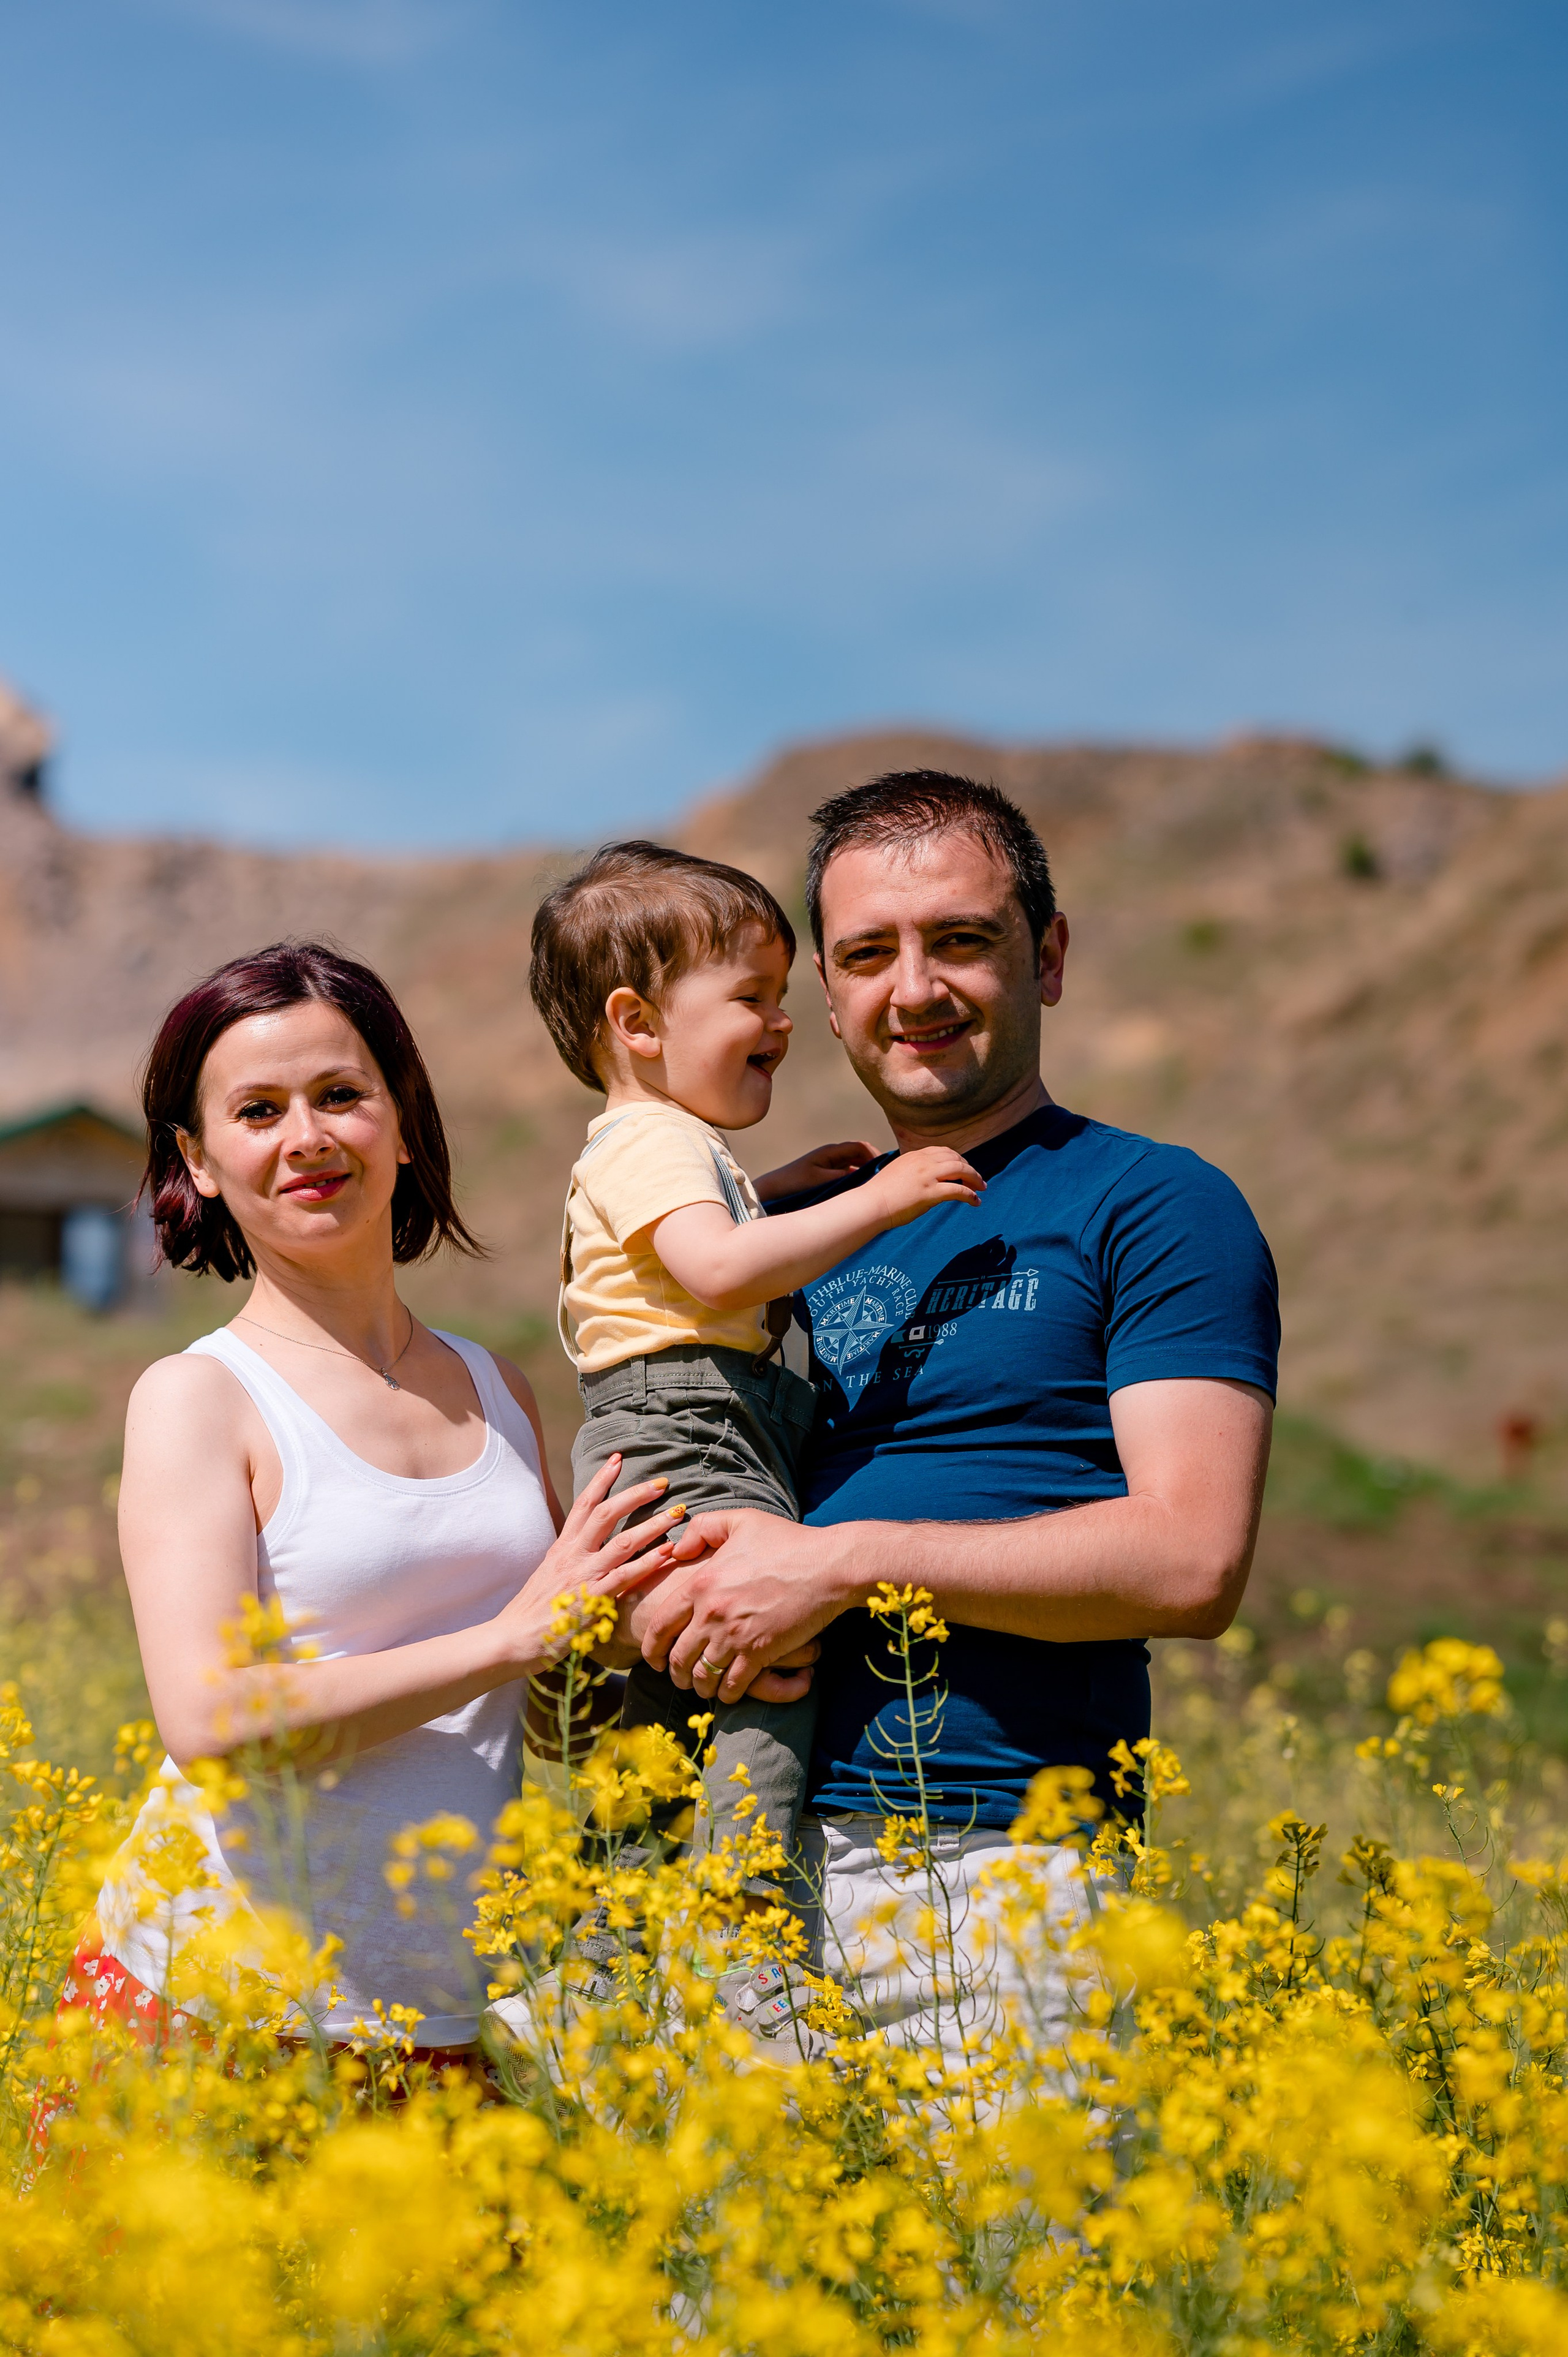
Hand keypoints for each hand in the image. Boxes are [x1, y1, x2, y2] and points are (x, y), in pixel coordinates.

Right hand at [493, 1456, 685, 1675]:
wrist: (512, 1638)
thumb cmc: (533, 1611)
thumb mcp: (549, 1575)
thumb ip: (570, 1558)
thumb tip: (587, 1547)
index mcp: (562, 1547)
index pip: (583, 1504)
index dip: (601, 1479)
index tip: (618, 1459)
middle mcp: (573, 1555)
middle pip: (606, 1513)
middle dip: (636, 1494)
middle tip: (663, 1482)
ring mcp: (584, 1576)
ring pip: (624, 1541)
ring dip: (654, 1524)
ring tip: (678, 1512)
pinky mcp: (593, 1599)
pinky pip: (626, 1576)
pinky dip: (649, 1562)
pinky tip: (669, 1553)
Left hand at [632, 1508, 853, 1704]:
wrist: (828, 1566)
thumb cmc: (787, 1541)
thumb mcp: (741, 1521)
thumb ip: (704, 1528)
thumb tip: (678, 1549)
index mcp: (702, 1583)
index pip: (662, 1623)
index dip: (652, 1646)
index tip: (652, 1657)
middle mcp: (712, 1613)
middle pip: (678, 1656)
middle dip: (673, 1673)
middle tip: (676, 1677)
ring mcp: (735, 1635)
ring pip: (703, 1675)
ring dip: (699, 1686)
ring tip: (701, 1686)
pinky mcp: (760, 1652)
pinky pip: (733, 1684)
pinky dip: (727, 1693)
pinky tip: (728, 1692)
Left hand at [753, 1138, 877, 1202]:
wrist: (774, 1189)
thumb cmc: (795, 1183)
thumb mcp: (820, 1181)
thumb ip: (842, 1177)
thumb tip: (864, 1174)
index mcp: (831, 1151)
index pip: (860, 1147)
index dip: (875, 1155)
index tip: (885, 1168)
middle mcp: (832, 1154)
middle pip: (860, 1153)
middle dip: (874, 1162)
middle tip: (886, 1176)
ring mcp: (830, 1163)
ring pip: (855, 1163)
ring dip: (867, 1170)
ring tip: (878, 1183)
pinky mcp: (827, 1173)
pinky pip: (848, 1172)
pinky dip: (858, 1177)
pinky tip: (863, 1188)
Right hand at [862, 1146, 982, 1226]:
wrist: (870, 1204)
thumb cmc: (879, 1195)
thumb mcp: (897, 1174)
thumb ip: (913, 1173)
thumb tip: (927, 1183)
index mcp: (914, 1156)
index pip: (943, 1151)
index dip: (957, 1159)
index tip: (964, 1168)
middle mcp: (923, 1161)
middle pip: (955, 1158)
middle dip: (970, 1168)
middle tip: (978, 1180)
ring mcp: (927, 1176)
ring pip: (961, 1170)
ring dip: (975, 1178)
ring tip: (981, 1188)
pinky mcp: (930, 1192)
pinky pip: (958, 1190)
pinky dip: (971, 1195)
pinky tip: (975, 1201)